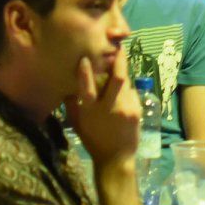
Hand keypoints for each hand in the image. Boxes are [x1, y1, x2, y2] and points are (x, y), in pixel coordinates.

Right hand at [66, 45, 140, 164]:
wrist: (116, 158)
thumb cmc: (93, 140)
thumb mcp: (77, 123)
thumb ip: (72, 104)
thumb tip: (67, 86)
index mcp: (90, 110)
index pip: (86, 87)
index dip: (85, 71)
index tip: (85, 58)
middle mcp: (109, 107)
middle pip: (118, 79)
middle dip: (120, 60)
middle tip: (119, 47)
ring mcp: (126, 108)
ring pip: (127, 83)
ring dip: (123, 72)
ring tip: (121, 61)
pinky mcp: (137, 111)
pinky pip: (132, 92)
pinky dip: (127, 88)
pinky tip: (124, 88)